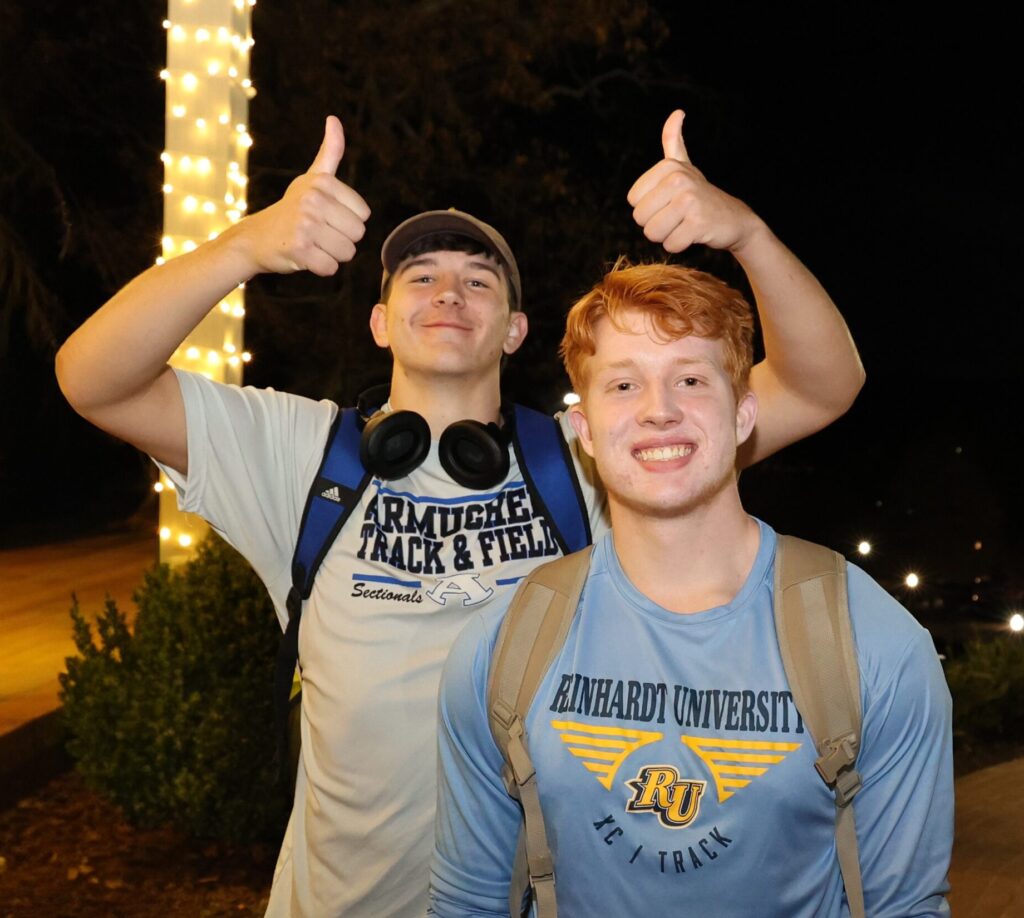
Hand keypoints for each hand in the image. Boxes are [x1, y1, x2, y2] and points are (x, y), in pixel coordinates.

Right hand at [237, 115, 370, 275]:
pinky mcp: (299, 249)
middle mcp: (314, 200)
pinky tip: (303, 256)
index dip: (347, 221)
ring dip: (331, 255)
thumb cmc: (291, 208)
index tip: (325, 216)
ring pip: (347, 253)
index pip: (364, 215)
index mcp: (323, 183)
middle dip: (341, 240)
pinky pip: (330, 268)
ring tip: (311, 244)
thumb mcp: (312, 178)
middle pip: (358, 234)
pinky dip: (320, 268)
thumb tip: (334, 120)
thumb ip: (330, 152)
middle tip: (317, 233)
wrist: (255, 238)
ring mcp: (305, 224)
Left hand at [627, 110, 758, 253]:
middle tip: (677, 216)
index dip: (648, 208)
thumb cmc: (700, 194)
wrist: (734, 219)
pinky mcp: (698, 223)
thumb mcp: (685, 166)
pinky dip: (680, 245)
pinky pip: (670, 245)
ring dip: (667, 235)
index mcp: (668, 167)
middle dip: (656, 224)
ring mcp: (689, 201)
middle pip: (640, 218)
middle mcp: (678, 179)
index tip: (668, 202)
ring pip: (652, 233)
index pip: (633, 200)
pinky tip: (694, 234)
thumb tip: (677, 112)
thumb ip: (673, 141)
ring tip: (684, 224)